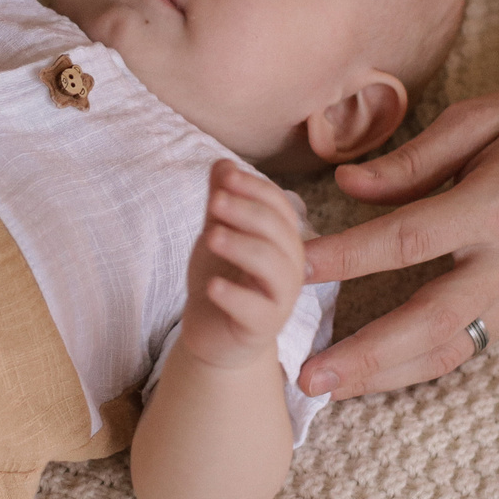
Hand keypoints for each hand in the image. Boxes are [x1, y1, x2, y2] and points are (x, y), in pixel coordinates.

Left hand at [181, 161, 306, 371]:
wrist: (213, 335)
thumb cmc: (222, 278)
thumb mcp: (217, 233)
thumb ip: (222, 202)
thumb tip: (222, 164)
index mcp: (282, 240)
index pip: (280, 207)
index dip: (255, 188)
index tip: (225, 177)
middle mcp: (289, 268)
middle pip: (279, 233)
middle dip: (248, 212)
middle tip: (216, 202)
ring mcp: (279, 300)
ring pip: (273, 268)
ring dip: (242, 246)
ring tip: (210, 236)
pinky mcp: (262, 328)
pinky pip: (256, 310)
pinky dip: (234, 295)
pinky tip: (211, 285)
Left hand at [300, 55, 498, 398]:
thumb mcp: (478, 117)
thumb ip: (410, 160)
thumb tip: (345, 186)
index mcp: (498, 204)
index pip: (407, 240)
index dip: (347, 256)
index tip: (296, 266)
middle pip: (429, 321)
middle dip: (365, 354)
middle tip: (307, 374)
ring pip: (449, 350)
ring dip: (385, 376)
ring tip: (329, 388)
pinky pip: (465, 347)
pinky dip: (416, 368)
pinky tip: (373, 376)